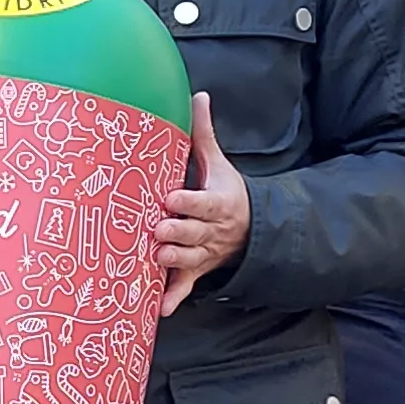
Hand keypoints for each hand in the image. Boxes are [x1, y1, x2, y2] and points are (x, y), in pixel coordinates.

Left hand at [156, 92, 249, 313]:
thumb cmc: (224, 192)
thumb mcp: (218, 164)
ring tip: (156, 257)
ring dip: (173, 260)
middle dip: (177, 232)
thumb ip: (203, 133)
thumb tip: (198, 94)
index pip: (202, 202)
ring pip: (189, 259)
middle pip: (193, 232)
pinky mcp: (196, 271)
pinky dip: (174, 298)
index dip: (188, 201)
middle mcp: (210, 230)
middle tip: (158, 230)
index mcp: (216, 202)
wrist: (248, 229)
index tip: (170, 197)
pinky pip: (186, 286)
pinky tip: (159, 309)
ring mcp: (203, 253)